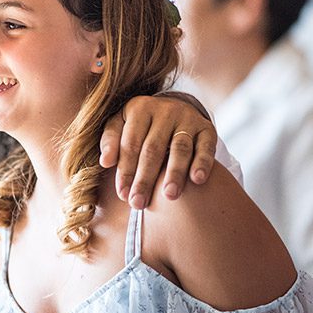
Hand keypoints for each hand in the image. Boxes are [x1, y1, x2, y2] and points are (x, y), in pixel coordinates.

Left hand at [99, 92, 216, 208]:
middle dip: (145, 178)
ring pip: (180, 148)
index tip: (123, 195)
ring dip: (174, 173)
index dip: (126, 170)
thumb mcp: (121, 125)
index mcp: (139, 108)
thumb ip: (110, 141)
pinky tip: (197, 180)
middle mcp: (164, 111)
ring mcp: (187, 118)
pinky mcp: (207, 129)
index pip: (130, 143)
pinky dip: (202, 163)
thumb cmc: (141, 125)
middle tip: (139, 203)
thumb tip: (105, 162)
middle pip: (153, 148)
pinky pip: (206, 147)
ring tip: (168, 195)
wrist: (175, 109)